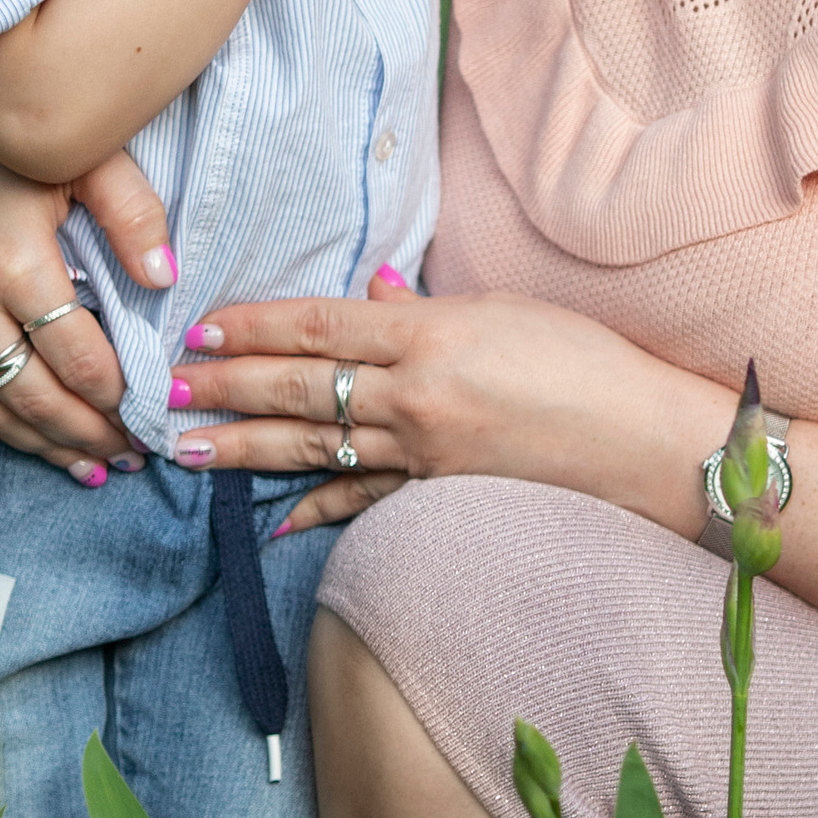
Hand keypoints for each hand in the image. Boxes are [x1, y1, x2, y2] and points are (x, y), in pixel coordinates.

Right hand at [0, 80, 168, 515]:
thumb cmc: (8, 139)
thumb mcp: (82, 158)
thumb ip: (131, 214)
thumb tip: (166, 281)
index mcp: (16, 263)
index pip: (79, 359)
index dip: (121, 396)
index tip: (156, 412)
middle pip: (35, 397)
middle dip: (89, 435)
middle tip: (135, 456)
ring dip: (40, 449)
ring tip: (91, 472)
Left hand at [164, 268, 724, 538]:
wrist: (648, 444)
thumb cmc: (589, 364)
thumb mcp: (507, 312)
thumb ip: (429, 309)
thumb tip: (375, 297)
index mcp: (431, 335)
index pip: (321, 326)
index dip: (255, 326)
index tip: (202, 326)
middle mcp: (416, 396)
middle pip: (301, 387)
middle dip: (228, 385)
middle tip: (169, 387)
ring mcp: (424, 454)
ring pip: (315, 447)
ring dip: (245, 447)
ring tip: (188, 450)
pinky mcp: (439, 497)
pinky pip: (363, 504)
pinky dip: (316, 510)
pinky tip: (273, 519)